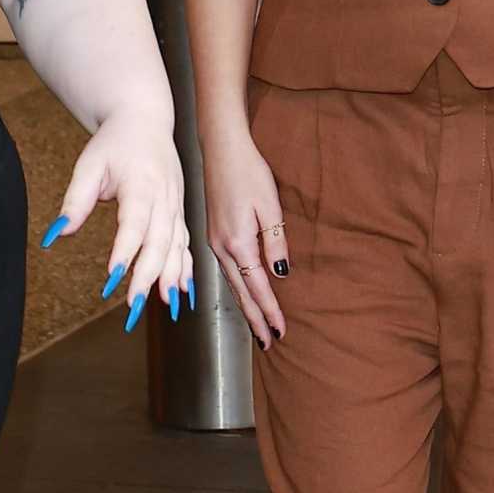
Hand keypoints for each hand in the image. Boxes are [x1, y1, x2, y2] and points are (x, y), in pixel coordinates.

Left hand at [42, 106, 190, 330]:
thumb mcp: (89, 165)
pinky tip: (182, 293)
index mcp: (141, 184)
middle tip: (135, 305)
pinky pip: (186, 244)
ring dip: (173, 277)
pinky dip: (186, 269)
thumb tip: (57, 235)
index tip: (112, 278)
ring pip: (178, 246)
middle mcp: (165, 197)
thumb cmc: (115, 142)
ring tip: (168, 306)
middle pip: (160, 242)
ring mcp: (176, 205)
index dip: (125, 251)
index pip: (134, 223)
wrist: (145, 119)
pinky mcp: (179, 212)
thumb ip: (75, 201)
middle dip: (149, 276)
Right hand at [203, 124, 289, 351]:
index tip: (280, 332)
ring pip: (232, 283)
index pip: (258, 287)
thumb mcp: (270, 206)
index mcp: (237, 243)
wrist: (222, 148)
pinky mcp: (214, 234)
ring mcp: (214, 241)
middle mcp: (221, 247)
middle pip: (241, 292)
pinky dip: (237, 287)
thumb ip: (275, 242)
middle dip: (255, 319)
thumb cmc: (249, 172)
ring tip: (258, 326)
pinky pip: (227, 270)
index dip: (269, 311)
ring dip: (246, 306)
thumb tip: (280, 275)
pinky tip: (244, 293)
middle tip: (268, 343)